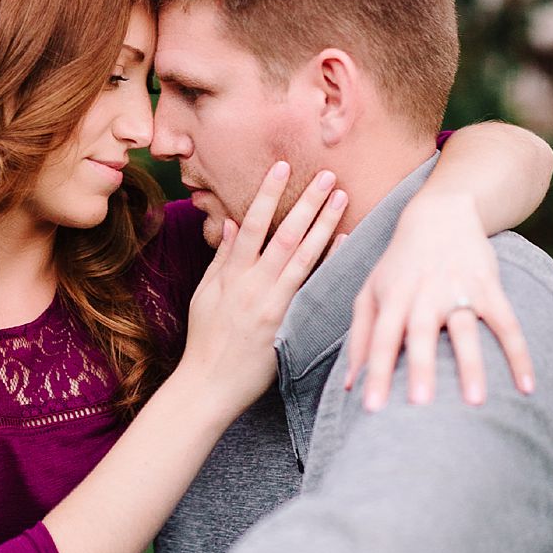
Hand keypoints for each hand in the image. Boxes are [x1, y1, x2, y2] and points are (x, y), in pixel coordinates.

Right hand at [180, 162, 348, 420]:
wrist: (208, 385)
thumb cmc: (206, 340)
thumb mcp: (206, 295)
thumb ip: (222, 259)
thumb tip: (232, 223)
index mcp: (230, 275)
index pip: (252, 224)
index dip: (268, 194)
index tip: (282, 167)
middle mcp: (252, 285)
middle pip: (284, 235)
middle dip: (306, 202)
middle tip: (328, 175)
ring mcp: (271, 304)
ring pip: (302, 256)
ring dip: (324, 224)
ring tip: (342, 198)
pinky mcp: (287, 324)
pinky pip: (313, 287)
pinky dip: (329, 262)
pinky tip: (346, 242)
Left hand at [342, 192, 535, 410]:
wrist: (439, 216)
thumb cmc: (399, 265)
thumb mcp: (371, 293)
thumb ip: (360, 336)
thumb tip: (350, 384)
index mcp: (391, 298)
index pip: (380, 339)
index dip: (374, 371)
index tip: (369, 406)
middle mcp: (422, 294)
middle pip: (420, 334)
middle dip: (420, 368)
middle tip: (420, 405)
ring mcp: (457, 289)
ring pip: (465, 331)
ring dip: (470, 365)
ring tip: (475, 402)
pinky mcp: (488, 287)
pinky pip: (506, 323)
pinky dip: (518, 354)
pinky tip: (527, 387)